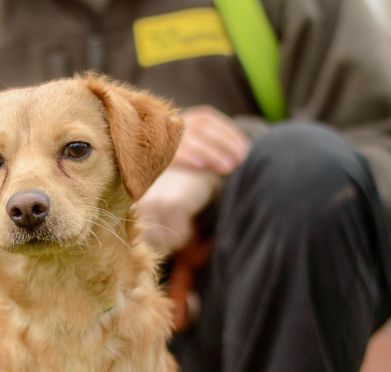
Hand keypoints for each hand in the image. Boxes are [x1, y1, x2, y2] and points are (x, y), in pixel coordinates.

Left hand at [136, 106, 249, 254]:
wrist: (176, 164)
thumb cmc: (171, 200)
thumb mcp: (168, 207)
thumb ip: (172, 214)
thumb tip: (181, 236)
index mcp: (147, 157)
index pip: (164, 151)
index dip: (183, 155)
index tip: (200, 167)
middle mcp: (159, 135)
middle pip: (185, 137)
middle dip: (209, 151)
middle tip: (230, 168)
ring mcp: (178, 123)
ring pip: (199, 126)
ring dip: (222, 143)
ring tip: (241, 160)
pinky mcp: (196, 117)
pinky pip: (211, 120)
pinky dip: (227, 132)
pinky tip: (243, 147)